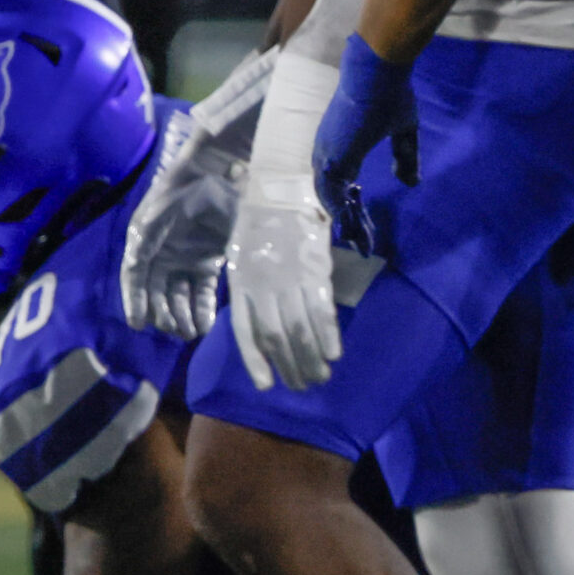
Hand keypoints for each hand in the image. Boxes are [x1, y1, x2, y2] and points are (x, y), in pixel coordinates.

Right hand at [121, 108, 244, 338]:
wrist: (218, 173)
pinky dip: (203, 308)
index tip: (138, 324)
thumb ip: (146, 240)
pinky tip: (204, 324)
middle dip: (163, 312)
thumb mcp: (158, 213)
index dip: (134, 300)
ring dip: (182, 315)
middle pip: (157, 291)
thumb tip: (134, 268)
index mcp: (143, 241)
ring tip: (189, 332)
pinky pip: (203, 291)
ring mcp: (186, 259)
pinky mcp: (210, 261)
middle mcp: (162, 253)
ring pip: (180, 295)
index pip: (135, 277)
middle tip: (173, 328)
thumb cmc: (183, 189)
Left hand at [224, 177, 342, 391]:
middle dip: (290, 367)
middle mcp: (261, 286)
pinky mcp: (313, 271)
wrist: (276, 188)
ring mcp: (288, 280)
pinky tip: (333, 353)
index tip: (265, 385)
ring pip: (299, 331)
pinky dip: (327, 336)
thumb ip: (251, 291)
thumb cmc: (257, 224)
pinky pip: (321, 312)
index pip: (245, 331)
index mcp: (240, 284)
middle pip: (275, 338)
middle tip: (302, 386)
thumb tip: (265, 326)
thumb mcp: (241, 259)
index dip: (255, 361)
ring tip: (320, 377)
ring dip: (311, 359)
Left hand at [312, 34, 419, 235]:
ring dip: (344, 220)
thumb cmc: (390, 96)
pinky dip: (340, 214)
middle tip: (362, 241)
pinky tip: (353, 229)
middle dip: (347, 219)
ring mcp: (325, 154)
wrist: (377, 74)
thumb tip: (410, 183)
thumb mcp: (403, 131)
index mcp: (338, 145)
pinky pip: (330, 194)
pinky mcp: (330, 157)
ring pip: (328, 197)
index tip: (364, 224)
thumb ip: (405, 157)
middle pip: (330, 194)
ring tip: (361, 241)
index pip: (338, 183)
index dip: (350, 205)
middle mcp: (325, 152)